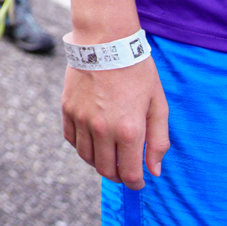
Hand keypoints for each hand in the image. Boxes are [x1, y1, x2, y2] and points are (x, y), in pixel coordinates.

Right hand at [62, 58, 169, 188]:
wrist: (105, 42)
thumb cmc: (137, 71)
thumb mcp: (158, 105)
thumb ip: (158, 141)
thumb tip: (154, 170)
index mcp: (129, 130)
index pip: (129, 173)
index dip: (135, 183)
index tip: (139, 181)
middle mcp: (102, 129)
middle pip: (106, 170)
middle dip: (118, 176)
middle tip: (125, 170)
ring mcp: (81, 119)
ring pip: (87, 157)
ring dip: (99, 162)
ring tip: (110, 154)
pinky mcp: (67, 109)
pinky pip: (71, 139)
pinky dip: (82, 145)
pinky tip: (94, 139)